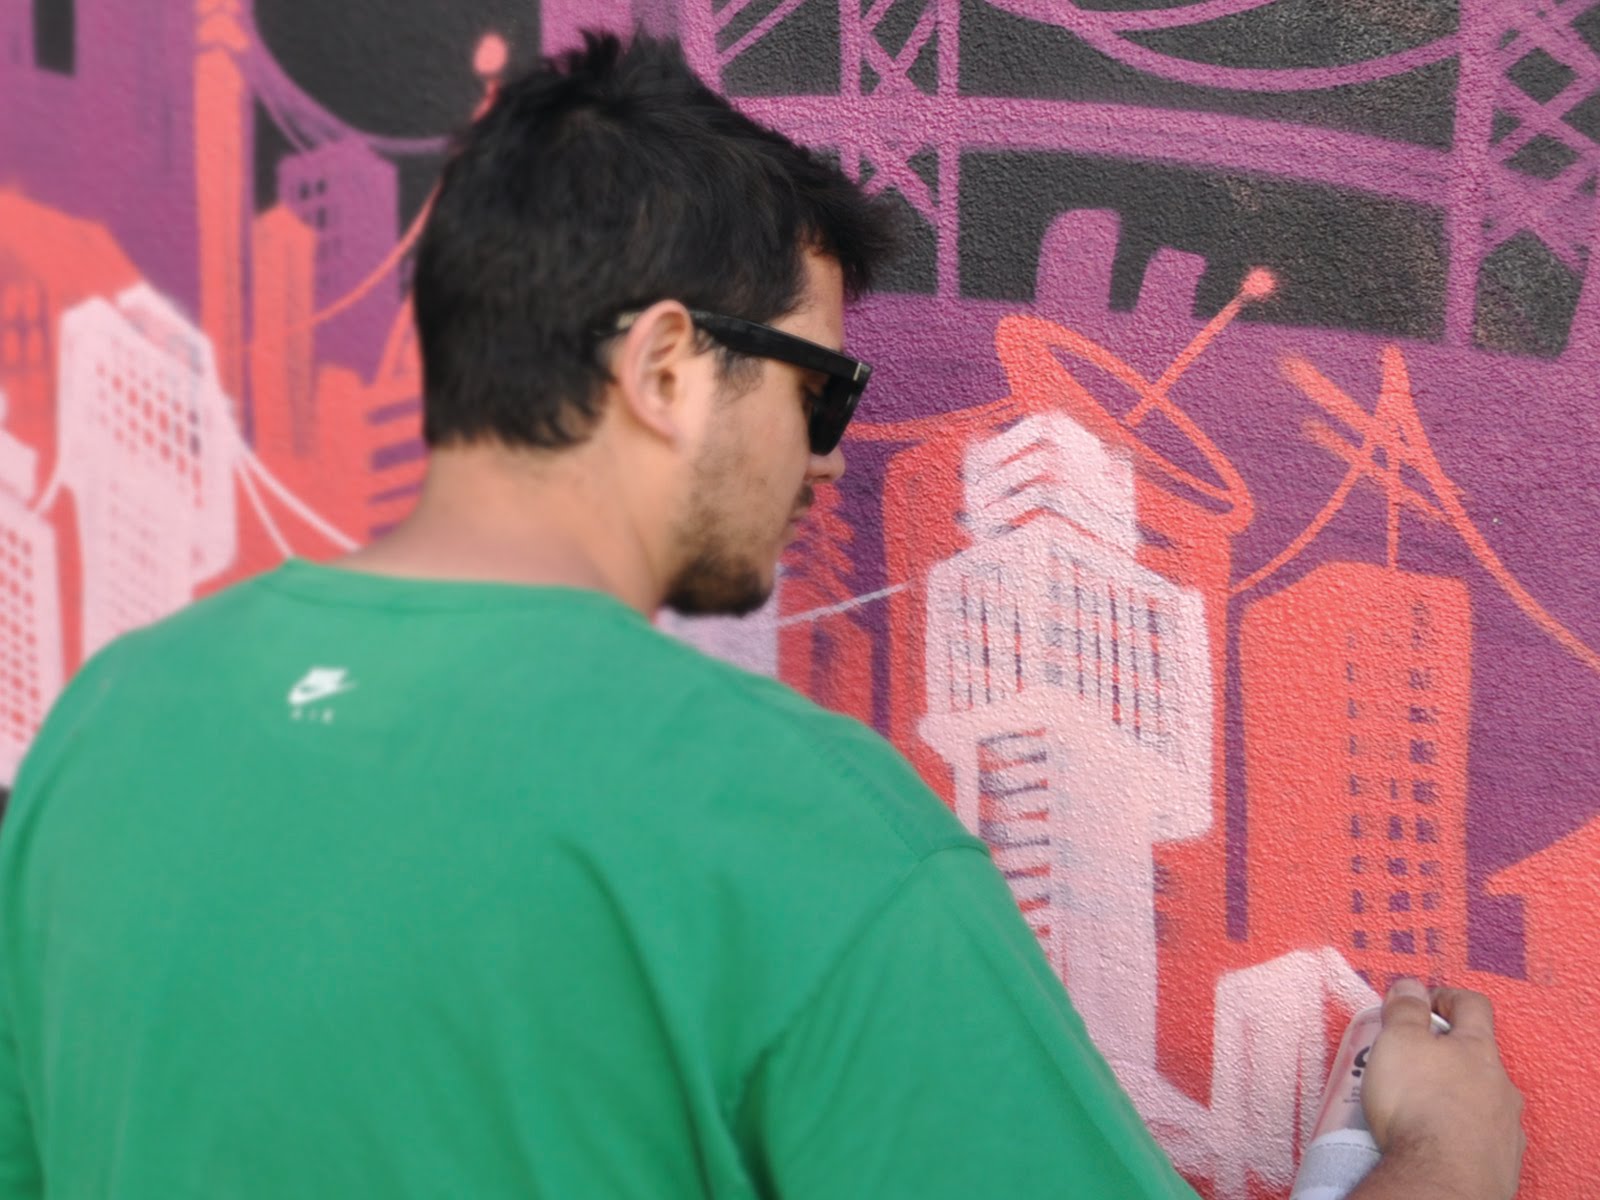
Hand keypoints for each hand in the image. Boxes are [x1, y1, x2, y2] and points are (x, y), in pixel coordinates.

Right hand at [1359, 978, 1524, 1199]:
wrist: (1442, 1179)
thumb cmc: (1419, 1104)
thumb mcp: (1398, 1041)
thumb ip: (1405, 1009)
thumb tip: (1410, 986)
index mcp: (1478, 1049)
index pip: (1472, 1006)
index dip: (1446, 998)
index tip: (1422, 1004)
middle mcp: (1500, 1084)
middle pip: (1476, 1055)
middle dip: (1444, 1054)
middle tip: (1409, 1062)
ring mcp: (1505, 1125)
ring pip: (1480, 1098)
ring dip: (1454, 1096)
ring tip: (1417, 1108)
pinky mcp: (1501, 1160)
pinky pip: (1480, 1136)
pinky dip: (1459, 1132)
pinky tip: (1435, 1141)